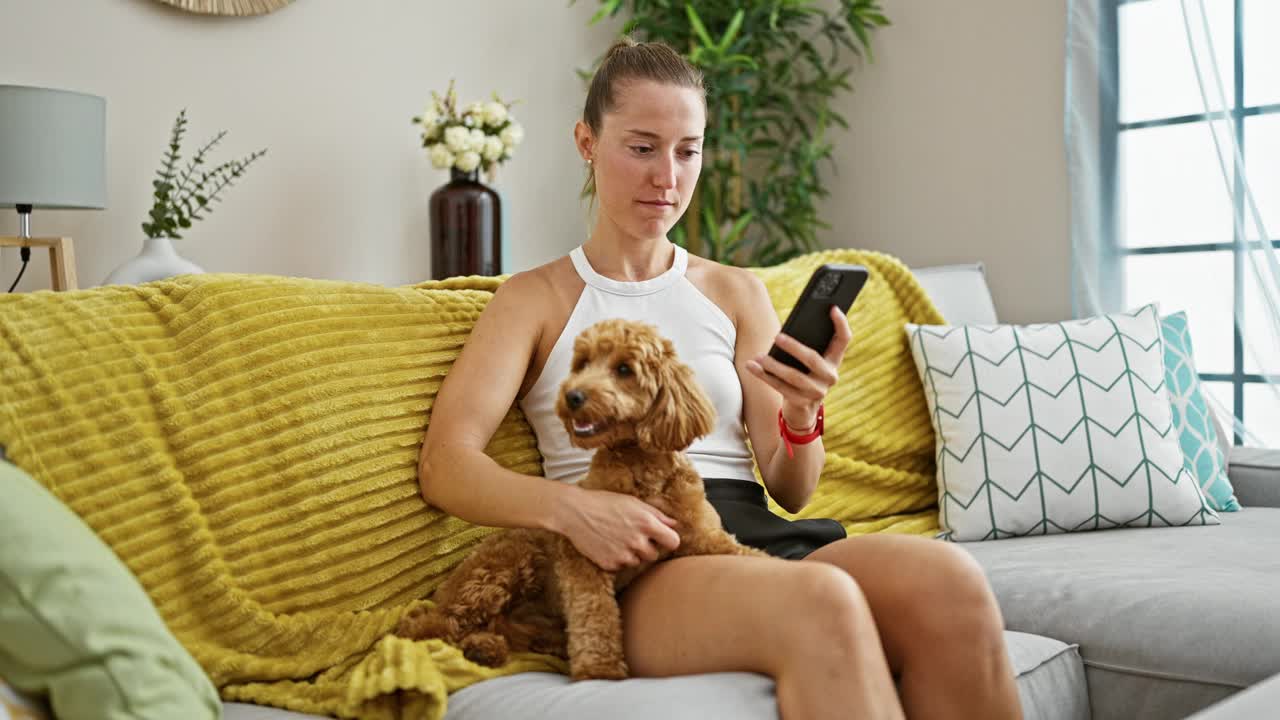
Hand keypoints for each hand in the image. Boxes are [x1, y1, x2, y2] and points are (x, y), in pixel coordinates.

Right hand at [557, 487, 680, 571]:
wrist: (575, 512)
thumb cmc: (604, 502)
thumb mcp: (633, 502)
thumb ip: (656, 514)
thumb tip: (674, 523)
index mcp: (646, 523)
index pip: (673, 542)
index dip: (668, 540)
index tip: (662, 538)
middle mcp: (637, 541)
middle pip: (654, 555)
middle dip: (647, 547)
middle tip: (632, 536)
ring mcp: (623, 554)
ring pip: (637, 562)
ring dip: (632, 554)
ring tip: (618, 539)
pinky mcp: (609, 564)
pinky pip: (621, 566)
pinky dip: (616, 559)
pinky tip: (607, 545)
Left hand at [745, 305, 851, 428]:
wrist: (802, 410)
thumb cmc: (802, 375)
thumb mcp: (808, 361)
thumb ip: (805, 346)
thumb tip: (785, 330)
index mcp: (834, 360)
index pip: (843, 339)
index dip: (841, 323)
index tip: (832, 307)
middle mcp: (830, 376)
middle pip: (812, 359)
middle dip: (794, 347)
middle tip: (777, 337)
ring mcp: (817, 391)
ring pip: (794, 376)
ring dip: (774, 365)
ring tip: (758, 356)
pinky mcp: (802, 403)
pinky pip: (780, 387)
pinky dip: (764, 376)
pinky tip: (751, 366)